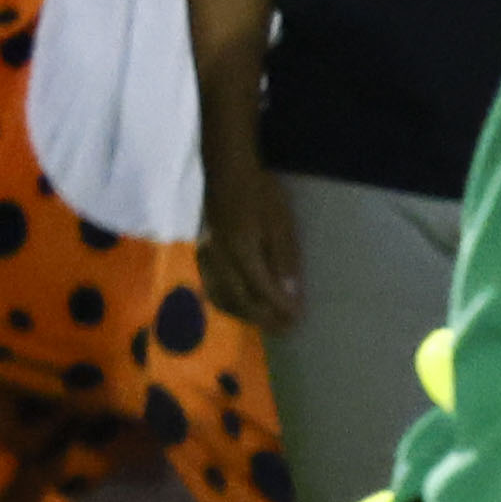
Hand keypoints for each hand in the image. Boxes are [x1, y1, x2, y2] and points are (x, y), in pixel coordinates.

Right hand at [195, 155, 299, 332]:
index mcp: (241, 252)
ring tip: (266, 322)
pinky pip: (212, 286)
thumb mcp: (281, 225)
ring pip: (221, 296)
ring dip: (244, 314)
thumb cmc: (261, 194)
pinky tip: (241, 306)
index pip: (261, 290)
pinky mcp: (204, 253)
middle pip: (239, 300)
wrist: (228, 172)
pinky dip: (227, 302)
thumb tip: (291, 296)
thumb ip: (284, 261)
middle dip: (262, 318)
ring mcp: (208, 256)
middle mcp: (220, 259)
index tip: (296, 320)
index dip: (279, 308)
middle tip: (285, 330)